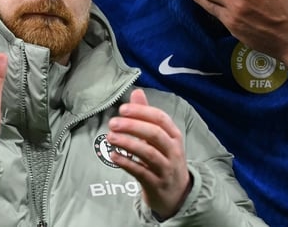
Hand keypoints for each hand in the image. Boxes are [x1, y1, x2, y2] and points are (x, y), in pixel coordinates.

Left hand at [107, 89, 190, 219]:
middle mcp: (173, 150)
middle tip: (112, 122)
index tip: (122, 108)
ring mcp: (166, 168)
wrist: (177, 194)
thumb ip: (147, 115)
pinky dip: (126, 163)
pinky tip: (113, 155)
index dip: (141, 111)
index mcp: (174, 135)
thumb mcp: (160, 137)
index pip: (160, 118)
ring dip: (127, 143)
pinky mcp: (156, 184)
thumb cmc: (165, 159)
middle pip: (155, 134)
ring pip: (148, 153)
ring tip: (110, 137)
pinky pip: (141, 172)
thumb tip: (136, 92)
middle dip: (133, 126)